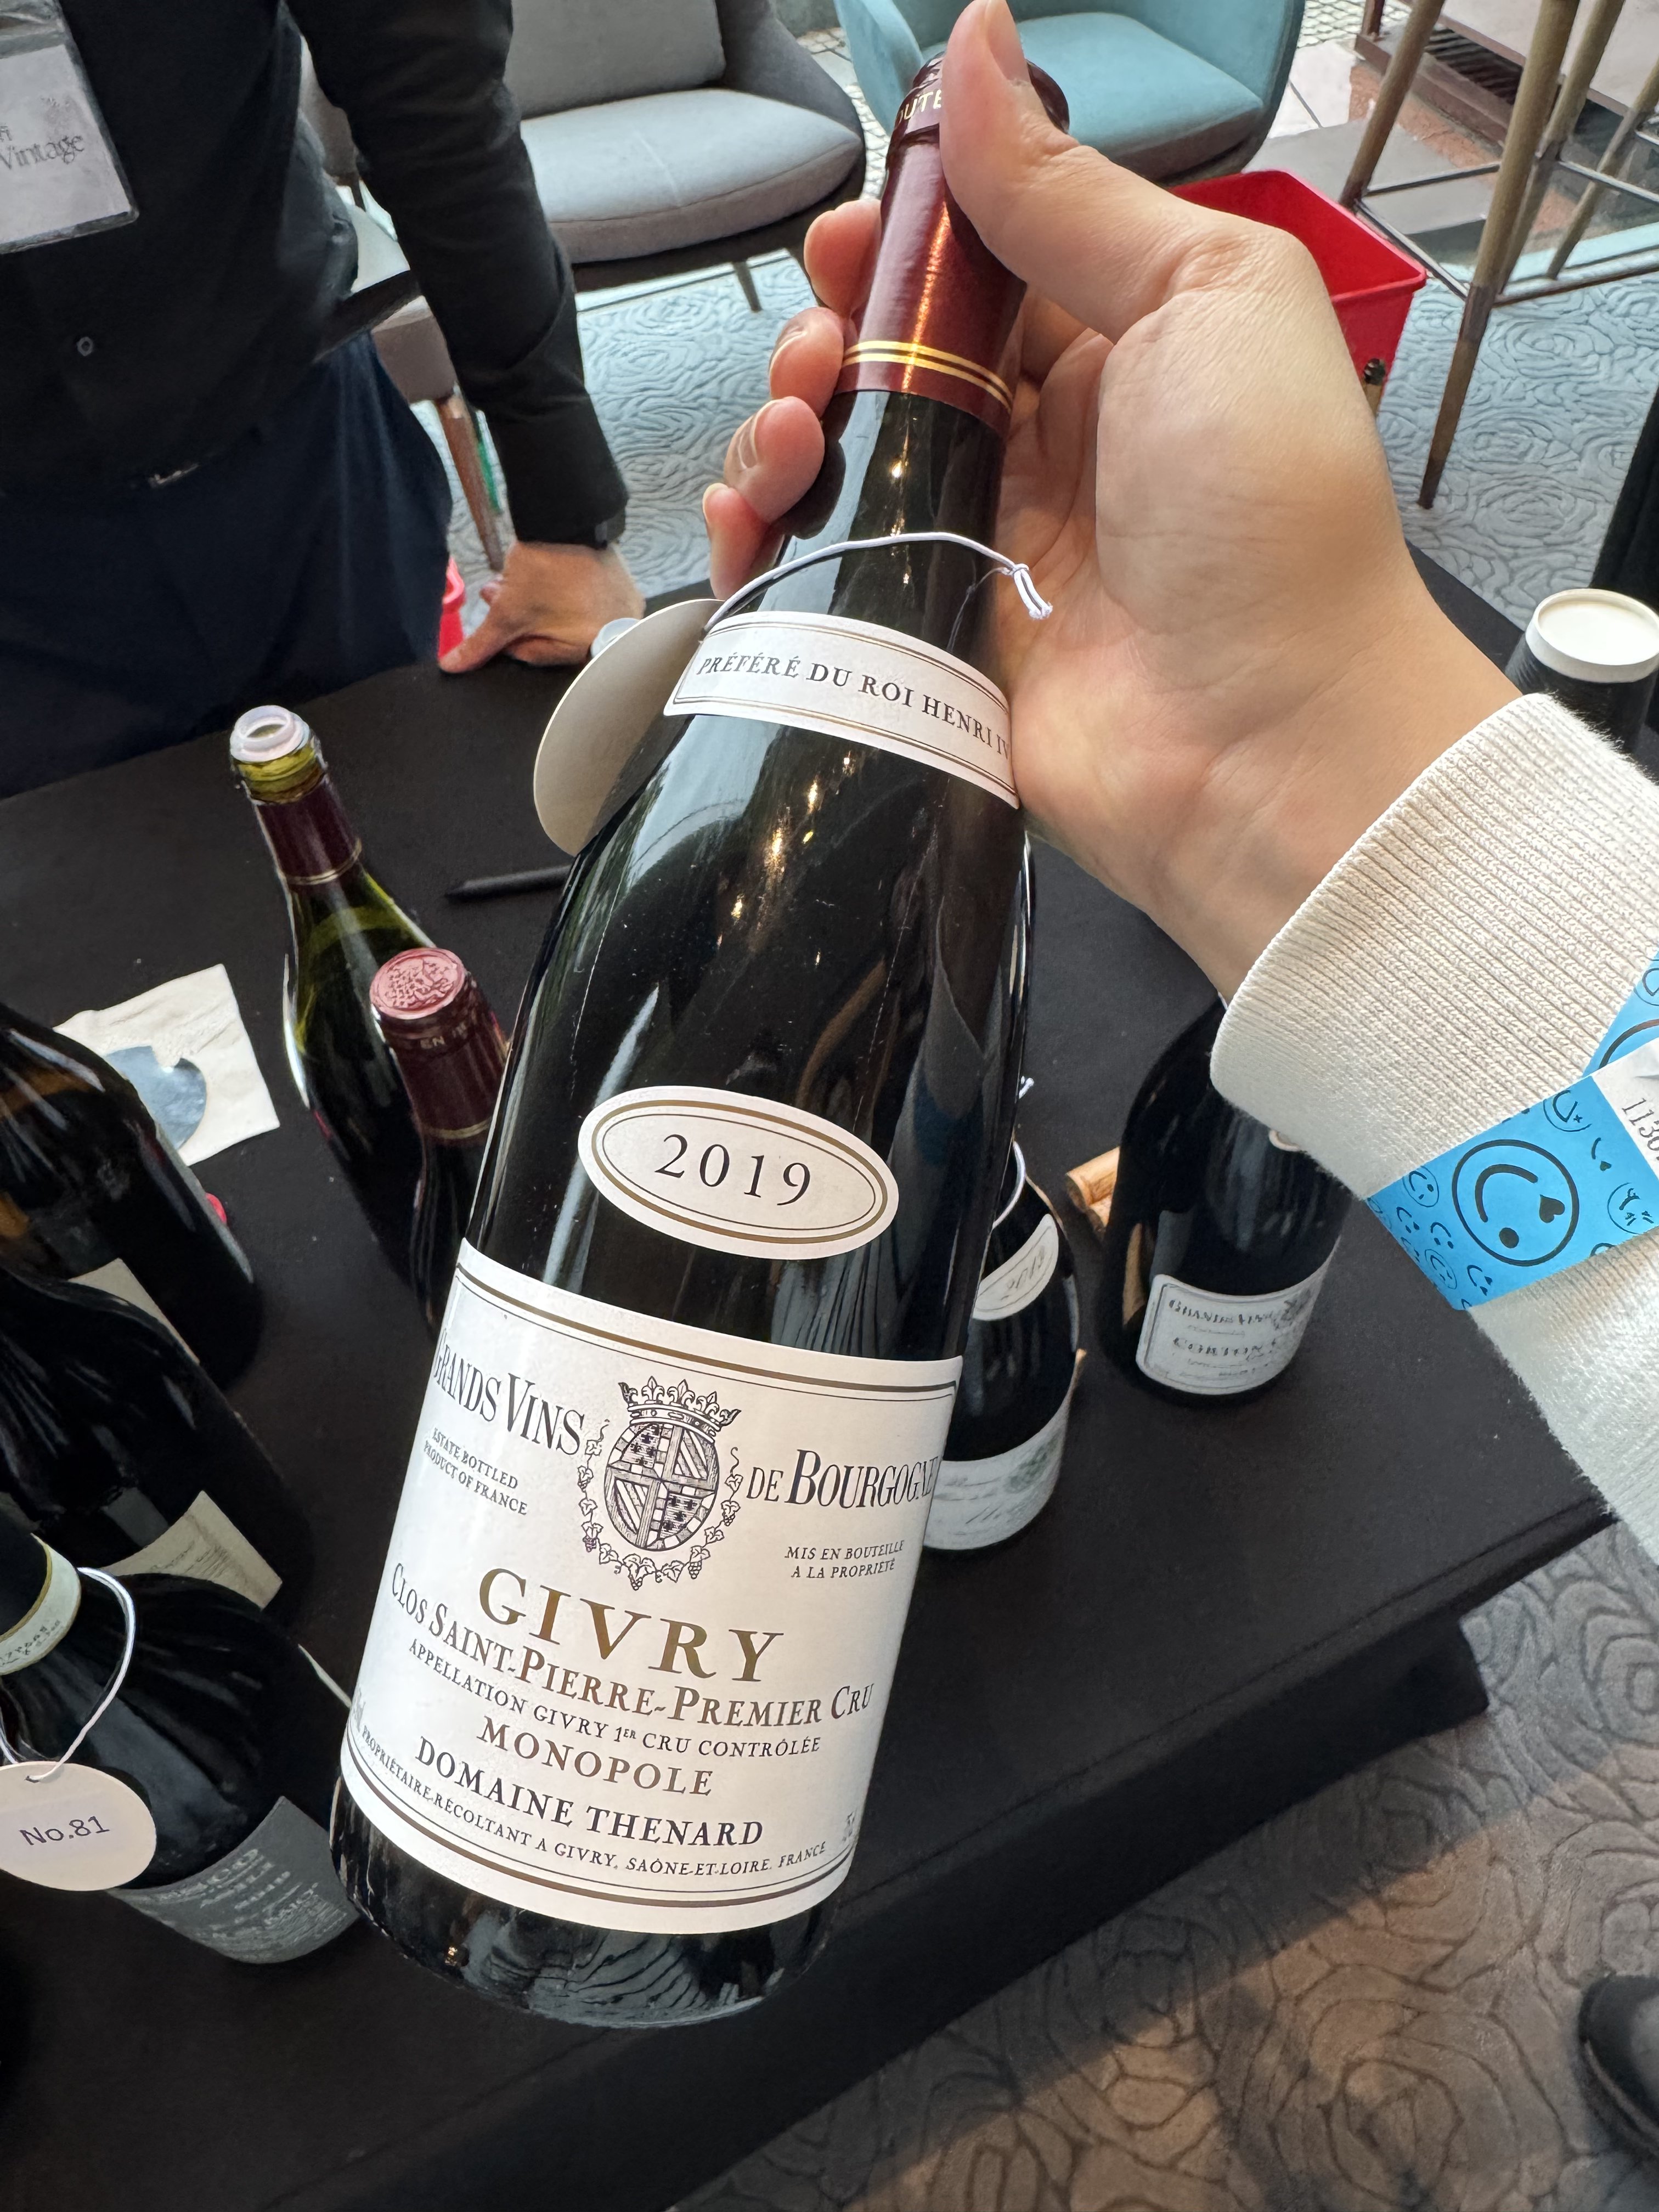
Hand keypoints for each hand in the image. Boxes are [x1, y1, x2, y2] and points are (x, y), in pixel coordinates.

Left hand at [439, 540, 644, 671]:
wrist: (571, 518)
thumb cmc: (547, 570)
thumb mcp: (508, 611)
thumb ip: (483, 643)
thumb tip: (456, 666)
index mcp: (587, 648)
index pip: (537, 654)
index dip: (508, 638)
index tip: (495, 619)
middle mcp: (612, 633)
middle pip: (553, 635)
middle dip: (521, 618)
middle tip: (501, 597)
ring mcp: (622, 607)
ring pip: (568, 616)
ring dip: (538, 604)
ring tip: (516, 582)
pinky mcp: (622, 584)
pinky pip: (587, 598)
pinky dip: (565, 592)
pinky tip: (548, 575)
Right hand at [704, 0, 1514, 994]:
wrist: (1267, 743)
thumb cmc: (1267, 512)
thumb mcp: (1202, 295)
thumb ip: (1069, 188)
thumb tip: (975, 41)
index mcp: (1112, 356)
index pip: (972, 279)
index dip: (899, 249)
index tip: (852, 239)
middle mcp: (1038, 455)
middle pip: (887, 368)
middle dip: (827, 338)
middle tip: (823, 350)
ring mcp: (974, 557)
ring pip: (835, 472)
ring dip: (781, 433)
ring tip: (794, 436)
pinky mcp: (923, 652)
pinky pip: (814, 588)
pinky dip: (760, 550)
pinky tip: (753, 525)